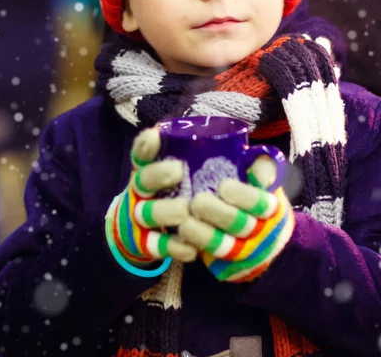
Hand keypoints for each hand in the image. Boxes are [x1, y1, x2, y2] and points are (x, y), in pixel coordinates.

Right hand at [106, 127, 196, 266]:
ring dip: (166, 210)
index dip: (146, 144)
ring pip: (148, 213)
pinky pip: (159, 245)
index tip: (155, 134)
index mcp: (147, 170)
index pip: (142, 153)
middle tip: (178, 170)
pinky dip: (175, 246)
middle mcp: (139, 191)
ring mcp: (140, 218)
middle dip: (158, 173)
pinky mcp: (146, 244)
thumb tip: (245, 148)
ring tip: (184, 210)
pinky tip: (191, 248)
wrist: (135, 233)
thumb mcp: (173, 176)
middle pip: (143, 180)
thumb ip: (199, 162)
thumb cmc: (169, 195)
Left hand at [177, 156, 294, 282]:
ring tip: (183, 222)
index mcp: (271, 208)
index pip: (259, 203)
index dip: (242, 195)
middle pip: (238, 225)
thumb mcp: (266, 182)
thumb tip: (257, 167)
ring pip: (222, 247)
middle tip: (196, 201)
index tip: (223, 186)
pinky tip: (179, 239)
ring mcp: (244, 254)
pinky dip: (194, 250)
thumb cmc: (259, 200)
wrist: (267, 241)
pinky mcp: (227, 268)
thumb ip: (262, 168)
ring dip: (201, 234)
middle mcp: (260, 234)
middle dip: (216, 213)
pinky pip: (210, 262)